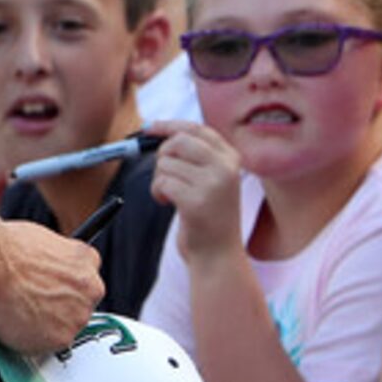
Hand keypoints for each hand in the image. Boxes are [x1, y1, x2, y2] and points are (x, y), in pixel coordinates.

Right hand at [0, 220, 104, 354]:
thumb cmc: (6, 249)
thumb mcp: (42, 241)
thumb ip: (54, 261)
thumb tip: (44, 269)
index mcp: (87, 260)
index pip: (83, 283)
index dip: (63, 289)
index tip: (50, 292)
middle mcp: (90, 289)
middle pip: (78, 307)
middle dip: (57, 309)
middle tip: (31, 304)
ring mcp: (78, 315)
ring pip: (64, 329)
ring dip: (46, 326)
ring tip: (19, 313)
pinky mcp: (61, 338)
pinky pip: (48, 347)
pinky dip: (32, 341)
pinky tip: (16, 325)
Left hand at [152, 123, 245, 262]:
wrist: (218, 255)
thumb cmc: (208, 217)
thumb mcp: (212, 180)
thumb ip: (196, 155)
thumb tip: (158, 130)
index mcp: (231, 158)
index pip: (197, 129)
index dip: (170, 125)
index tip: (149, 127)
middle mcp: (225, 167)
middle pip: (179, 141)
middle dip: (162, 155)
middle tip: (164, 174)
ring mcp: (213, 184)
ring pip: (166, 163)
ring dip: (159, 179)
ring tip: (170, 195)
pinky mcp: (196, 201)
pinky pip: (162, 182)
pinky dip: (157, 192)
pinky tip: (166, 203)